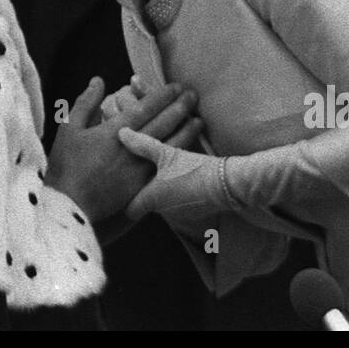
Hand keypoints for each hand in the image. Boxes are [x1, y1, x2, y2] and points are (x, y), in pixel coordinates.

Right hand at [46, 78, 201, 223]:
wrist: (69, 204)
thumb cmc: (66, 165)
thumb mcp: (68, 128)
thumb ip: (85, 102)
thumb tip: (98, 80)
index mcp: (114, 130)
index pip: (145, 107)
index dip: (162, 95)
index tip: (175, 86)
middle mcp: (131, 147)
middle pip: (162, 122)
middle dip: (179, 106)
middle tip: (192, 94)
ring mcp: (139, 168)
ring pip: (169, 144)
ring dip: (185, 129)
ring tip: (198, 118)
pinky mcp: (143, 187)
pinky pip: (166, 167)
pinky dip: (178, 155)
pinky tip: (188, 150)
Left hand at [117, 128, 234, 223]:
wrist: (227, 183)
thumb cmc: (193, 168)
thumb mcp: (166, 153)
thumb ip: (142, 144)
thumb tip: (121, 132)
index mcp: (151, 199)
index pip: (128, 211)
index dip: (123, 200)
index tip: (121, 187)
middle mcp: (162, 211)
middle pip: (146, 205)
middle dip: (143, 191)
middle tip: (139, 174)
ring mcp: (180, 214)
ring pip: (163, 204)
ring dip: (162, 192)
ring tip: (163, 174)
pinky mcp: (195, 212)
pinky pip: (179, 204)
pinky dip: (177, 193)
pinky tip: (182, 179)